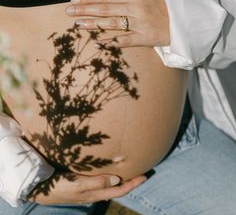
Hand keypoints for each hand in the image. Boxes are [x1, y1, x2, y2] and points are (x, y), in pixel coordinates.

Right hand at [28, 172, 145, 204]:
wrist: (42, 188)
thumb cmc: (60, 185)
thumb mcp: (78, 185)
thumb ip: (97, 183)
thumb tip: (117, 179)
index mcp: (96, 194)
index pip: (120, 189)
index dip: (133, 183)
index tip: (145, 175)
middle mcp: (95, 192)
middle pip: (117, 188)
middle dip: (130, 181)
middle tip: (141, 170)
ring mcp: (90, 188)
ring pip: (110, 184)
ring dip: (121, 178)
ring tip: (129, 169)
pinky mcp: (84, 183)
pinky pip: (102, 180)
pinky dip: (110, 175)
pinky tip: (110, 169)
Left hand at [65, 0, 169, 46]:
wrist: (187, 20)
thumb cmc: (168, 2)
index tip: (74, 0)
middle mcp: (136, 8)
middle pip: (105, 8)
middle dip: (85, 10)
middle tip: (68, 11)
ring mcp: (140, 24)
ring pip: (112, 24)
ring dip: (93, 24)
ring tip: (77, 25)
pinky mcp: (145, 39)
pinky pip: (125, 40)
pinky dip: (111, 42)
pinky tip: (97, 43)